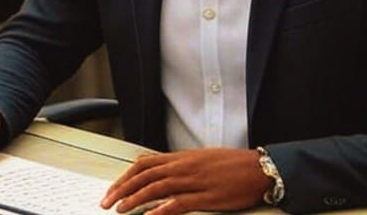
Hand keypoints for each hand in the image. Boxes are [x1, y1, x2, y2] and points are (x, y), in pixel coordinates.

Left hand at [100, 148, 269, 213]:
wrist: (258, 169)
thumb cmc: (232, 165)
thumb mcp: (200, 158)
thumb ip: (177, 163)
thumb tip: (154, 166)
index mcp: (182, 158)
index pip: (144, 164)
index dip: (125, 176)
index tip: (112, 189)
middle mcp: (184, 167)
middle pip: (145, 176)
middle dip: (123, 189)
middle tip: (107, 202)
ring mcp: (195, 182)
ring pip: (158, 188)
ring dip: (136, 199)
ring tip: (121, 209)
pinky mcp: (207, 197)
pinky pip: (180, 202)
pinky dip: (163, 209)